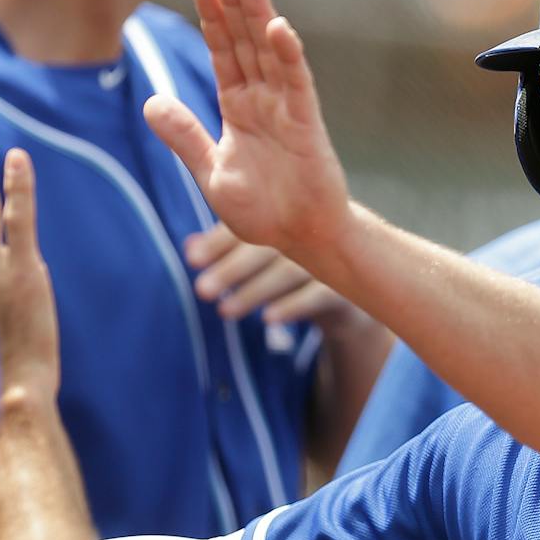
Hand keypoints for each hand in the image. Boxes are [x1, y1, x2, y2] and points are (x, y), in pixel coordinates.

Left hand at [144, 0, 353, 261]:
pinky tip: (277, 27)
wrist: (300, 238)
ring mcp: (286, 108)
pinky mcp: (306, 123)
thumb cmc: (262, 210)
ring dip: (259, 13)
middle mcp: (263, 99)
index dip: (212, 19)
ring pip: (270, 51)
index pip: (223, 53)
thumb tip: (150, 103)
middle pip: (246, 40)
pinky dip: (288, 55)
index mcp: (238, 107)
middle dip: (234, 2)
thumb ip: (185, 136)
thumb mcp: (211, 172)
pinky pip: (296, 83)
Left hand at [187, 221, 361, 327]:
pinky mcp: (348, 287)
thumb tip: (188, 248)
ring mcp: (332, 259)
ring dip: (254, 292)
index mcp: (286, 218)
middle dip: (230, 269)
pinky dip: (292, 306)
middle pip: (266, 247)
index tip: (191, 260)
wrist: (351, 302)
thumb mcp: (264, 257)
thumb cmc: (297, 272)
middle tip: (201, 290)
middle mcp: (309, 232)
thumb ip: (229, 248)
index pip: (249, 224)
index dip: (218, 240)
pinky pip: (318, 294)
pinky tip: (268, 320)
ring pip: (289, 271)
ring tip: (225, 312)